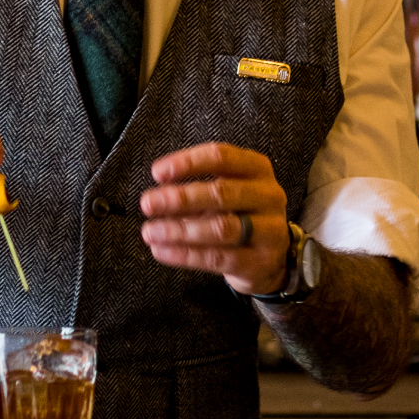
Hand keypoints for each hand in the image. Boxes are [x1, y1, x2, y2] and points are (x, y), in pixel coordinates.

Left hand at [141, 142, 288, 293]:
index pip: (221, 157)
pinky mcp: (260, 262)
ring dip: (179, 229)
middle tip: (147, 203)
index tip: (157, 173)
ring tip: (150, 231)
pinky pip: (217, 258)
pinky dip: (184, 254)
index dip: (187, 163)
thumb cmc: (240, 214)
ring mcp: (270, 230)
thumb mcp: (226, 190)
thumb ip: (195, 185)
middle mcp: (269, 196)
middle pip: (221, 192)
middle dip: (180, 198)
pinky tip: (161, 250)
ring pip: (220, 228)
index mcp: (258, 168)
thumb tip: (157, 192)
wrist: (271, 257)